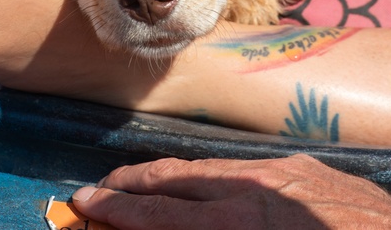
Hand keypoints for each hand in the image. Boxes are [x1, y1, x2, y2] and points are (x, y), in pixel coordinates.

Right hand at [71, 154, 390, 229]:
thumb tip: (182, 226)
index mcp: (246, 222)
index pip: (168, 215)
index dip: (122, 212)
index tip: (86, 206)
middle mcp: (258, 190)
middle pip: (180, 181)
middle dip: (134, 186)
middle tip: (96, 190)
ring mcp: (283, 174)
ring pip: (210, 169)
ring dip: (168, 177)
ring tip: (136, 184)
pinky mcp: (304, 168)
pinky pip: (242, 167)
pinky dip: (209, 175)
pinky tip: (197, 183)